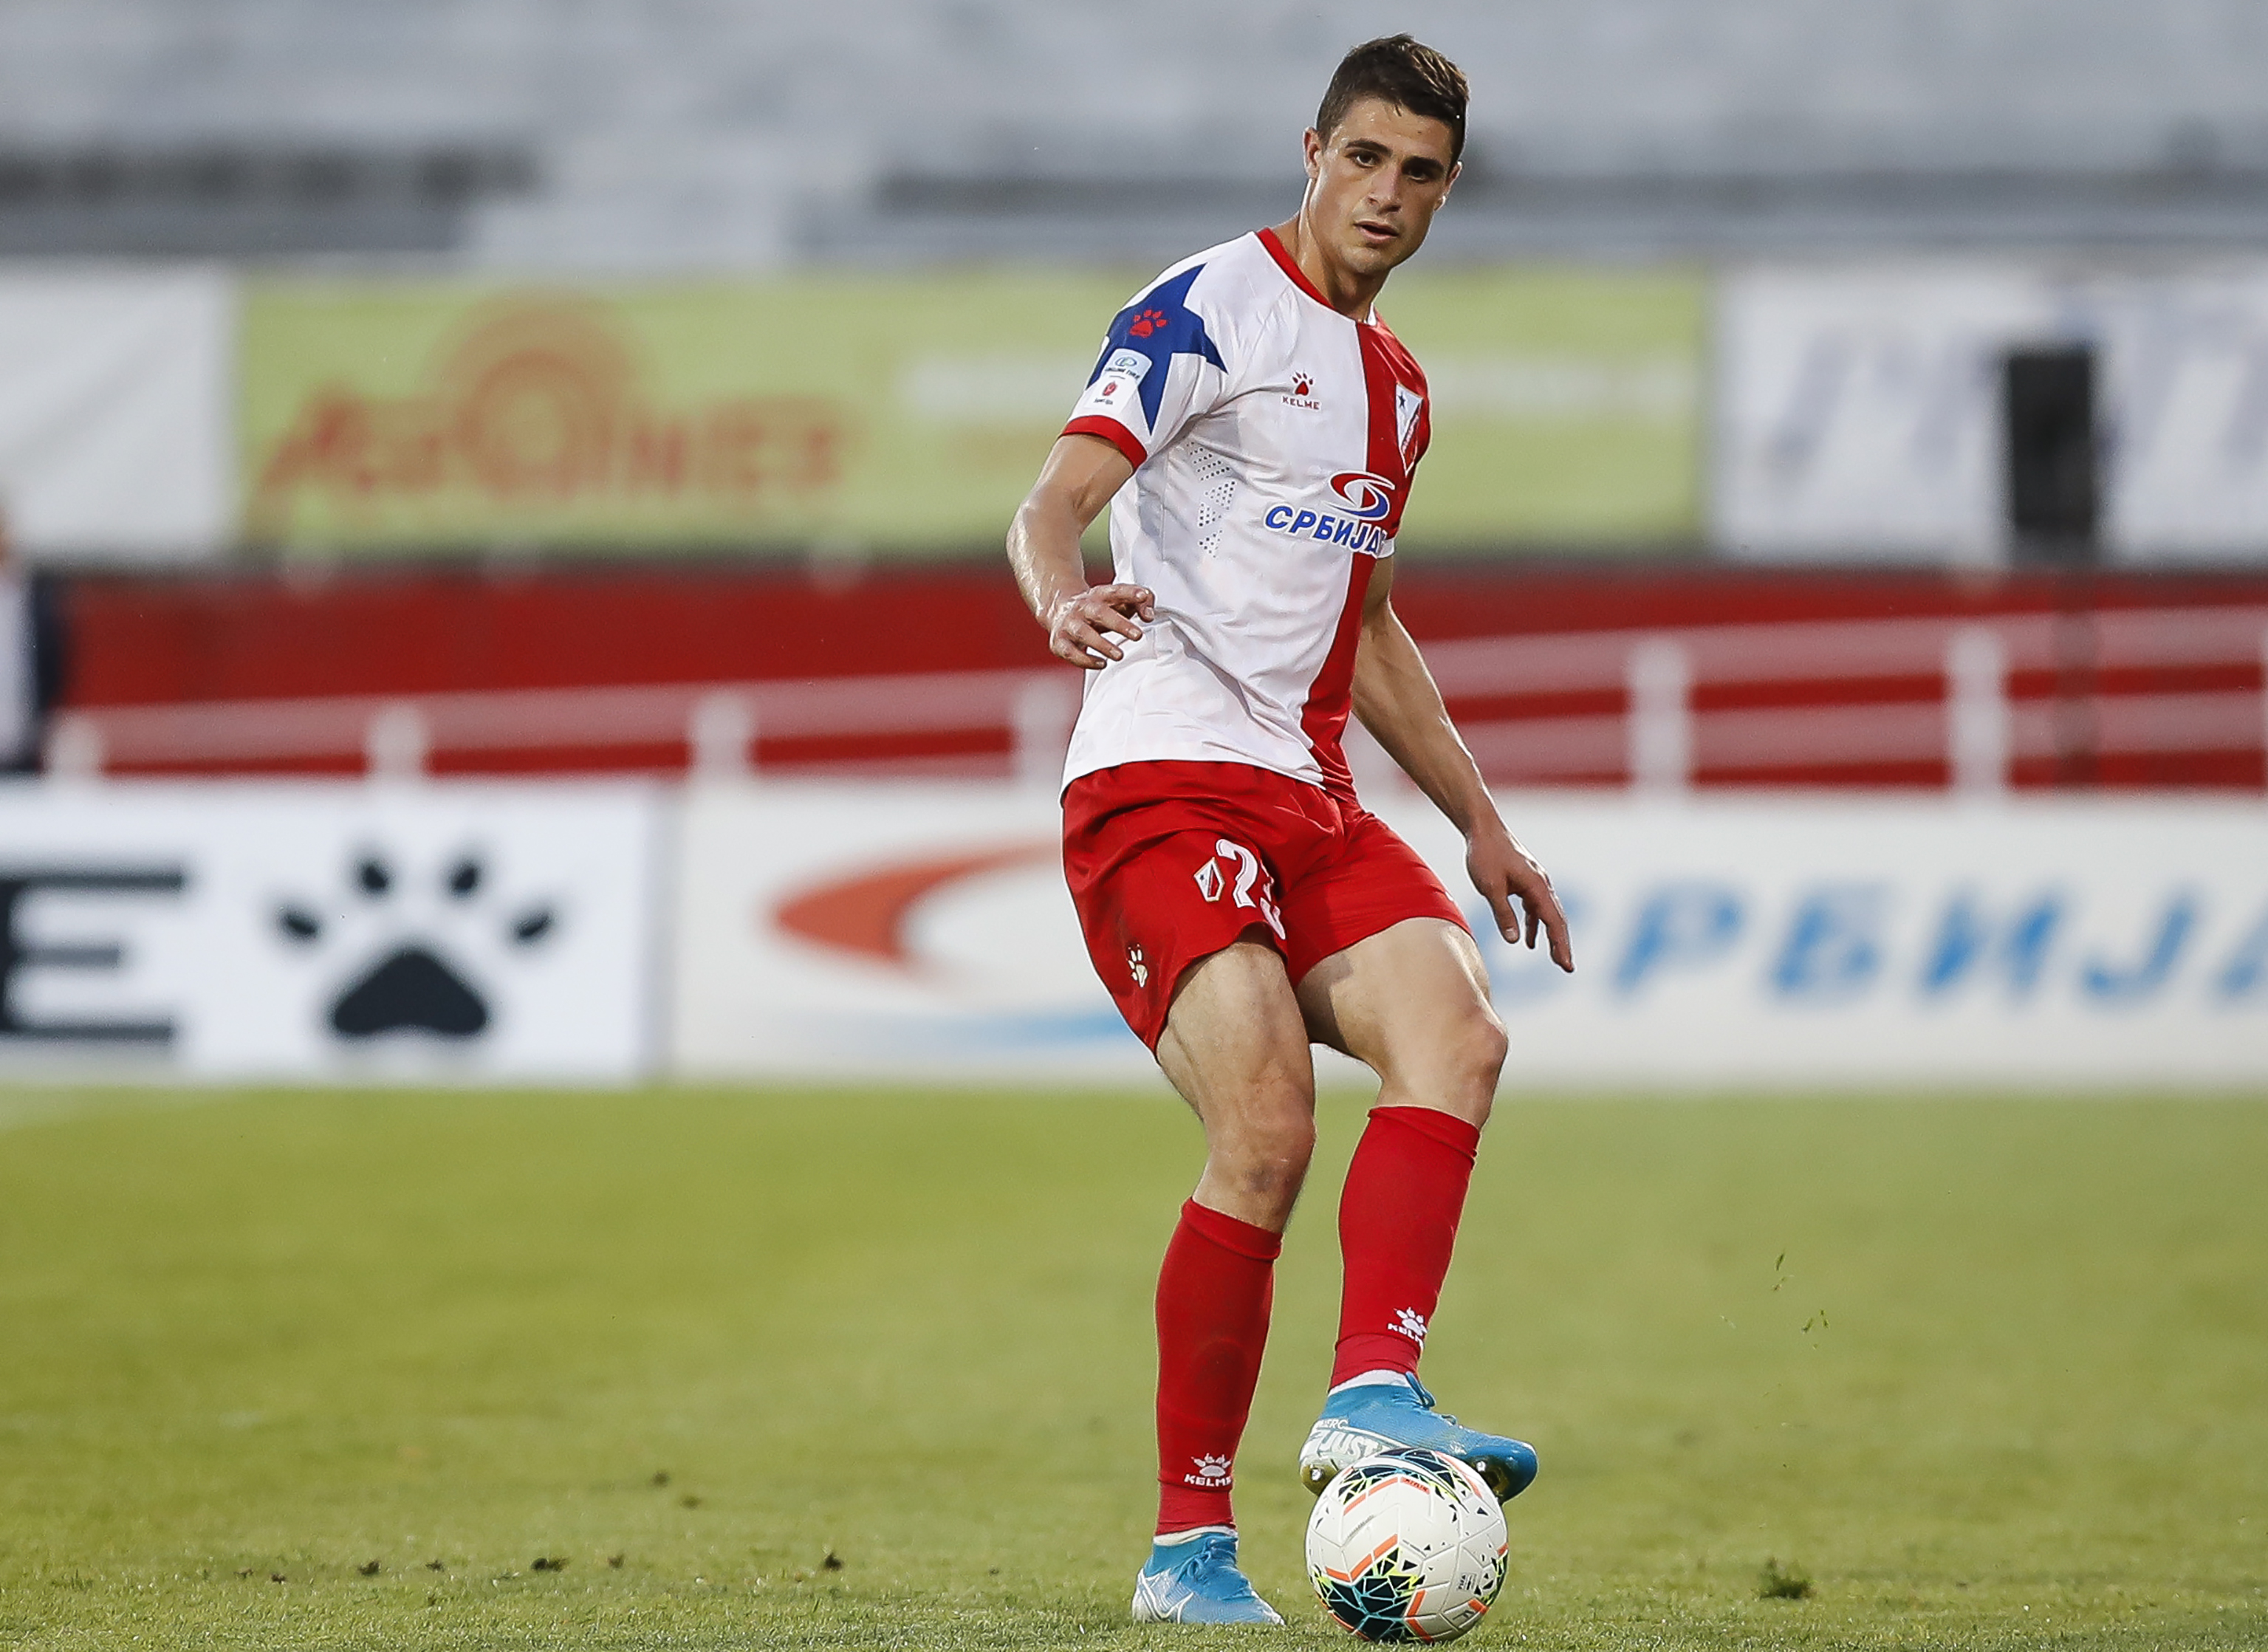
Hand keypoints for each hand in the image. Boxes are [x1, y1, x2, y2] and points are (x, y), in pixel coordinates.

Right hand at [1045, 583, 1155, 668]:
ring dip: (1101, 644)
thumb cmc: (1096, 609)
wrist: (1058, 611)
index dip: (1129, 593)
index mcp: (1098, 595)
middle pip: (1099, 612)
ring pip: (1083, 633)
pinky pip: (1071, 652)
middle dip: (1119, 624)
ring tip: (1119, 655)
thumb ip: (1139, 603)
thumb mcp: (1117, 602)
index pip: (1115, 591)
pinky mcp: (1059, 642)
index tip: (1143, 596)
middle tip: (1138, 635)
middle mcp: (1082, 607)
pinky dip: (1086, 660)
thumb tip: (1149, 615)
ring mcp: (1069, 624)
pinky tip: (1102, 663)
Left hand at [1467, 826, 1573, 972]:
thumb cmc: (1485, 855)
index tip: (1566, 965)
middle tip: (1567, 968)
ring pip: (1547, 914)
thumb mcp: (1491, 887)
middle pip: (1557, 919)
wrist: (1482, 829)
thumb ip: (1503, 913)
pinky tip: (1530, 941)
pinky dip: (1535, 924)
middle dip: (1562, 944)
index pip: (1554, 921)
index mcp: (1536, 885)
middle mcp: (1541, 884)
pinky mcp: (1525, 882)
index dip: (1561, 944)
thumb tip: (1513, 940)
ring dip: (1551, 936)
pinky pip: (1535, 908)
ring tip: (1556, 959)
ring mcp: (1534, 882)